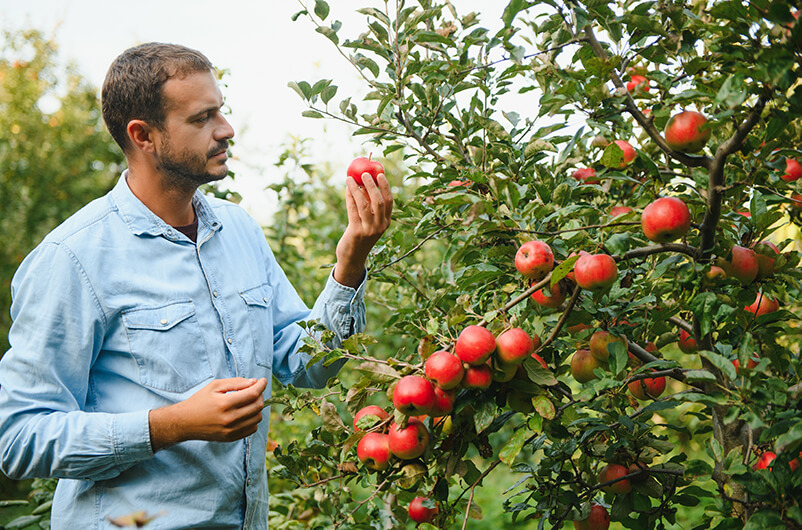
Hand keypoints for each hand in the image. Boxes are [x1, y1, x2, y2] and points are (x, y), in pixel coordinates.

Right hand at [149, 377, 266, 450]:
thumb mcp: (215, 386)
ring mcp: (231, 430)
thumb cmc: (199, 401)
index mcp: (225, 403)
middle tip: (254, 390)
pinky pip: (252, 429)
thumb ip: (236, 383)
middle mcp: (229, 419)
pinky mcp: (231, 438)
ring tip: (249, 401)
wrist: (185, 422)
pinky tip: (245, 413)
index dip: (261, 386)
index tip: (263, 381)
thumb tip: (254, 382)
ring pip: (257, 418)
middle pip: (257, 406)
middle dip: (260, 395)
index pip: (252, 394)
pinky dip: (253, 420)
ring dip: (257, 408)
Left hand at [334, 173, 392, 286]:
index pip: (389, 202)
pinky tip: (347, 189)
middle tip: (365, 174)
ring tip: (350, 178)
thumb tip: (363, 183)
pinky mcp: (356, 232)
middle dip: (372, 185)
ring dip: (357, 189)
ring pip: (364, 204)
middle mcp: (380, 226)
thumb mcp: (369, 223)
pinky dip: (349, 197)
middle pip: (378, 201)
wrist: (352, 258)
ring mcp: (369, 230)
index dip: (385, 187)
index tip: (380, 174)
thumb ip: (369, 206)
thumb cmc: (361, 236)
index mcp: (386, 222)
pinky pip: (352, 210)